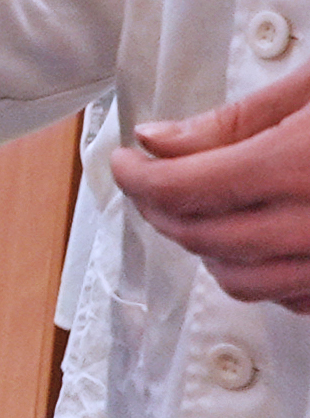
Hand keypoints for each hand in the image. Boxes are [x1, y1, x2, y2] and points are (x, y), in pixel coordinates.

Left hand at [115, 60, 309, 309]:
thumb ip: (237, 120)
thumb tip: (158, 141)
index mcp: (298, 166)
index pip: (183, 189)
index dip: (137, 177)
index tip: (124, 162)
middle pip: (201, 236)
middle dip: (161, 209)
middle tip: (149, 180)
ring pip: (240, 280)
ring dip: (205, 247)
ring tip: (199, 209)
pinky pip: (288, 297)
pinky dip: (260, 271)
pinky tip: (258, 237)